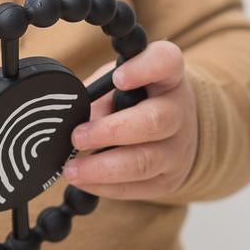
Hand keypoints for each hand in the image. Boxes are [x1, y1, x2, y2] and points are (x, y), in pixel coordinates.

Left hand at [63, 40, 197, 199]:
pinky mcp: (169, 179)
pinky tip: (84, 181)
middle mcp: (178, 110)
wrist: (174, 129)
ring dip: (103, 168)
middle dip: (111, 131)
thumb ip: (99, 93)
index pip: (166, 62)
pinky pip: (138, 187)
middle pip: (154, 121)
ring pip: (145, 161)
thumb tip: (70, 117)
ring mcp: (178, 148)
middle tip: (77, 136)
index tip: (118, 78)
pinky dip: (106, 186)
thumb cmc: (135, 97)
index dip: (144, 69)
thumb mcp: (118, 82)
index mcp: (167, 76)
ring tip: (72, 168)